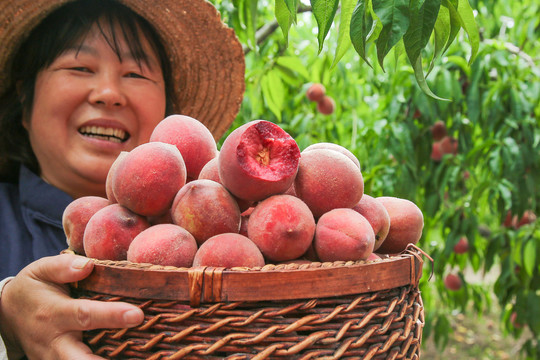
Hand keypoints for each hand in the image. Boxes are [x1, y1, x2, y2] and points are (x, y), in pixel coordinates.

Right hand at [0, 254, 143, 359]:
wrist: (7, 316)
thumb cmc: (33, 289)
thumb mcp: (41, 271)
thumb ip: (63, 266)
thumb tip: (88, 264)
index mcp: (54, 313)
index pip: (85, 315)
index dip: (112, 316)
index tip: (137, 315)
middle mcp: (55, 342)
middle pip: (81, 358)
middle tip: (139, 358)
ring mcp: (56, 359)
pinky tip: (128, 359)